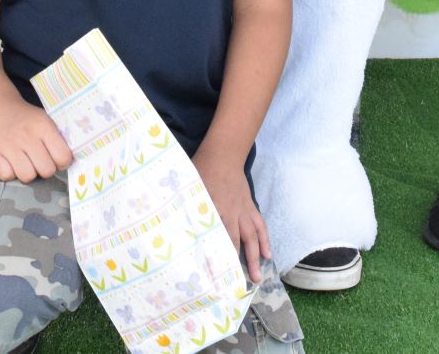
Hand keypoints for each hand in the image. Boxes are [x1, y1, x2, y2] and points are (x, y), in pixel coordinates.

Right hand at [0, 102, 74, 182]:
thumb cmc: (28, 120)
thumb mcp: (46, 121)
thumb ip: (58, 139)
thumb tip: (71, 161)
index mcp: (43, 126)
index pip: (63, 157)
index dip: (62, 162)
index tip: (57, 159)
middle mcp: (26, 136)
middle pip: (46, 170)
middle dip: (45, 169)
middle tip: (40, 161)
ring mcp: (8, 145)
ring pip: (27, 176)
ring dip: (28, 172)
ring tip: (25, 161)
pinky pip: (6, 176)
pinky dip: (10, 172)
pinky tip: (11, 161)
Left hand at [194, 154, 268, 282]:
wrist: (223, 154)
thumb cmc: (202, 170)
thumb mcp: (189, 188)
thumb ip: (185, 208)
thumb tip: (172, 227)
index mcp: (216, 209)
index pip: (219, 238)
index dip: (219, 258)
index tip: (217, 277)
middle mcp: (233, 213)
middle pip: (238, 242)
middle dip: (240, 264)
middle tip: (240, 285)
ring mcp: (244, 210)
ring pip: (253, 237)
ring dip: (256, 257)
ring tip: (258, 276)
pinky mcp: (250, 206)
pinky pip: (260, 225)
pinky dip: (264, 240)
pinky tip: (267, 254)